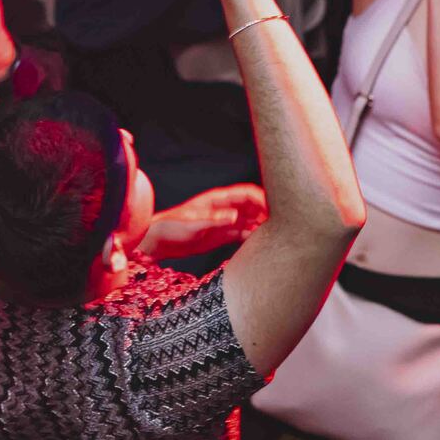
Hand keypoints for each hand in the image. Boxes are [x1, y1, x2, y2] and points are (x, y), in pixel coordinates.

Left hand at [139, 184, 267, 258]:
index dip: (262, 199)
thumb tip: (235, 217)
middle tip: (282, 225)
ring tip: (276, 237)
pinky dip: (252, 237)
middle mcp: (224, 209)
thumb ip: (214, 220)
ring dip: (261, 226)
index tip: (275, 209)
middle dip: (267, 213)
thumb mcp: (192, 223)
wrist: (157, 241)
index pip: (246, 194)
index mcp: (218, 200)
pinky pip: (242, 234)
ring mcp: (224, 222)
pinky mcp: (221, 235)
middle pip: (252, 207)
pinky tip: (261, 245)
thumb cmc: (170, 227)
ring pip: (250, 221)